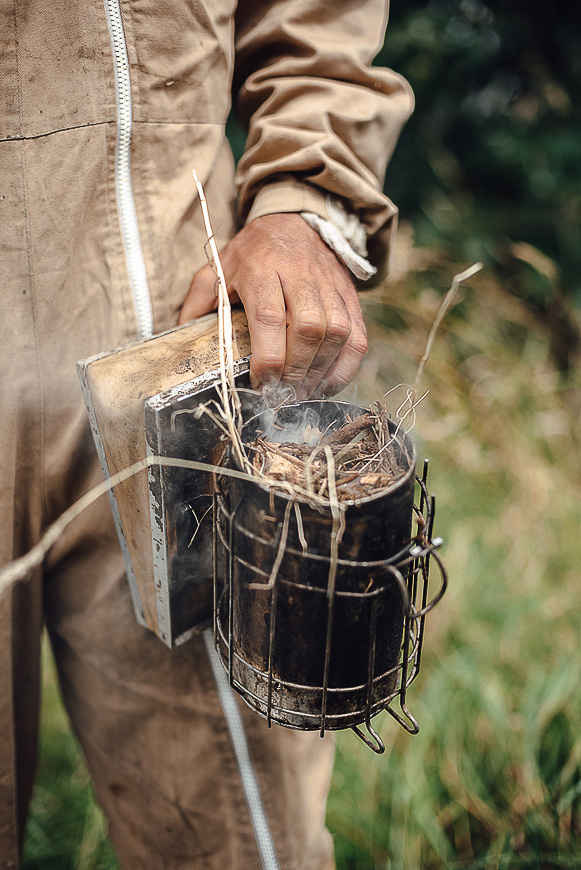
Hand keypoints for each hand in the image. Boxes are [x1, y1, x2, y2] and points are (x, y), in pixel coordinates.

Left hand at [178, 213, 367, 398]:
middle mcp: (300, 276)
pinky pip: (358, 338)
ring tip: (301, 393)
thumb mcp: (217, 268)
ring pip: (337, 334)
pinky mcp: (350, 298)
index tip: (261, 384)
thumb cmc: (252, 253)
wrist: (296, 221)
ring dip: (320, 372)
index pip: (270, 318)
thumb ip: (197, 302)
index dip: (268, 358)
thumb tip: (179, 338)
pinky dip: (344, 369)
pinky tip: (325, 385)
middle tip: (281, 396)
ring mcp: (330, 287)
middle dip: (295, 370)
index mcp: (261, 269)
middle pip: (308, 328)